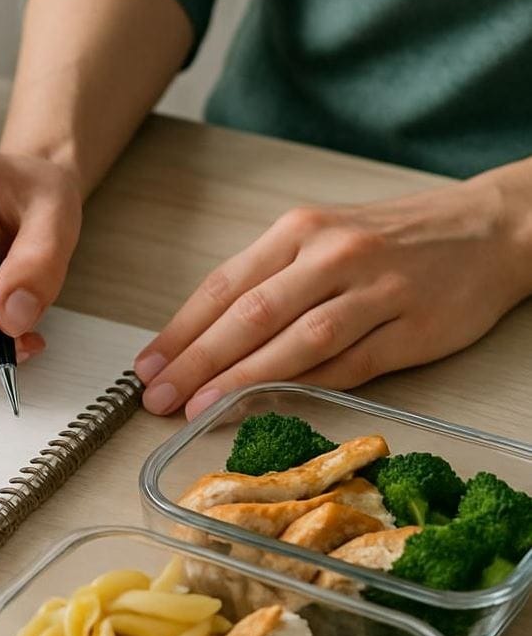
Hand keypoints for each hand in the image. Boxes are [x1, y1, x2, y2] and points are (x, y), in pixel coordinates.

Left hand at [133, 174, 531, 417]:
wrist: (490, 227)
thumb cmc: (389, 239)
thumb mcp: (321, 239)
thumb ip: (268, 281)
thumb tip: (201, 337)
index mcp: (299, 231)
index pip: (224, 285)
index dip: (180, 331)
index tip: (146, 366)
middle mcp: (332, 255)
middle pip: (251, 314)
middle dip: (196, 361)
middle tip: (156, 397)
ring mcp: (376, 290)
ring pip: (297, 341)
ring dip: (242, 379)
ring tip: (198, 408)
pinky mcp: (412, 326)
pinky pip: (351, 365)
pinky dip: (305, 388)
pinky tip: (267, 408)